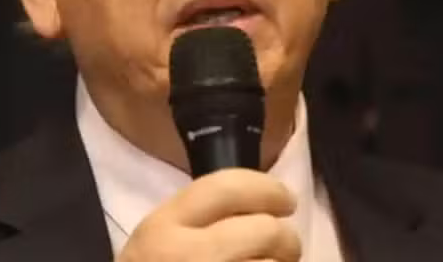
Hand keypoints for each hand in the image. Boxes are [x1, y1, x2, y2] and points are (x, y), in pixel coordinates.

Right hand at [116, 168, 300, 261]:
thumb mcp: (156, 243)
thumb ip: (194, 220)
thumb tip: (258, 206)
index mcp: (163, 227)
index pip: (227, 187)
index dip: (267, 189)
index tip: (285, 200)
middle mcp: (187, 256)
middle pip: (264, 229)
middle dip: (286, 238)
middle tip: (286, 247)